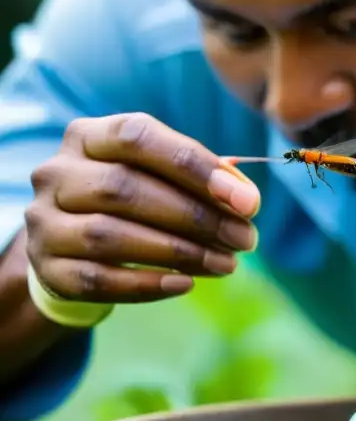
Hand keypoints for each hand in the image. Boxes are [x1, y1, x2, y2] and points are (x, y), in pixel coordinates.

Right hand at [25, 112, 259, 302]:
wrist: (77, 247)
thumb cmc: (136, 200)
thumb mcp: (164, 177)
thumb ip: (205, 180)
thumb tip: (246, 199)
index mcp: (88, 136)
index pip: (137, 137)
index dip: (195, 167)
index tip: (247, 200)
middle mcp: (56, 173)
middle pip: (124, 188)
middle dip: (196, 216)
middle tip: (245, 239)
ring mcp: (44, 221)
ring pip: (109, 236)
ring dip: (178, 252)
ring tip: (226, 264)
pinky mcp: (47, 268)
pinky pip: (97, 279)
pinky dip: (147, 284)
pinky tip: (186, 284)